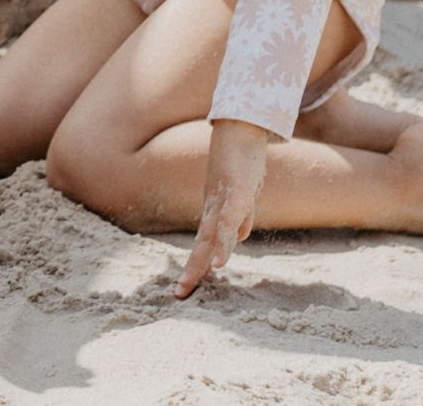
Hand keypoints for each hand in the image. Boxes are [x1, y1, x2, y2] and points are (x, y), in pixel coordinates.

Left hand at [175, 120, 268, 298]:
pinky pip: (232, 214)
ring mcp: (224, 197)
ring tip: (201, 276)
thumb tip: (240, 237)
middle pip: (202, 242)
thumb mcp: (242, 192)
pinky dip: (228, 234)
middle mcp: (214, 207)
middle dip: (193, 268)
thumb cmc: (240, 161)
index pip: (202, 244)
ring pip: (215, 231)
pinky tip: (226, 250)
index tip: (182, 291)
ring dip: (208, 254)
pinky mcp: (238, 187)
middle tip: (180, 293)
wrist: (240, 127)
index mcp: (215, 211)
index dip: (194, 267)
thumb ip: (239, 215)